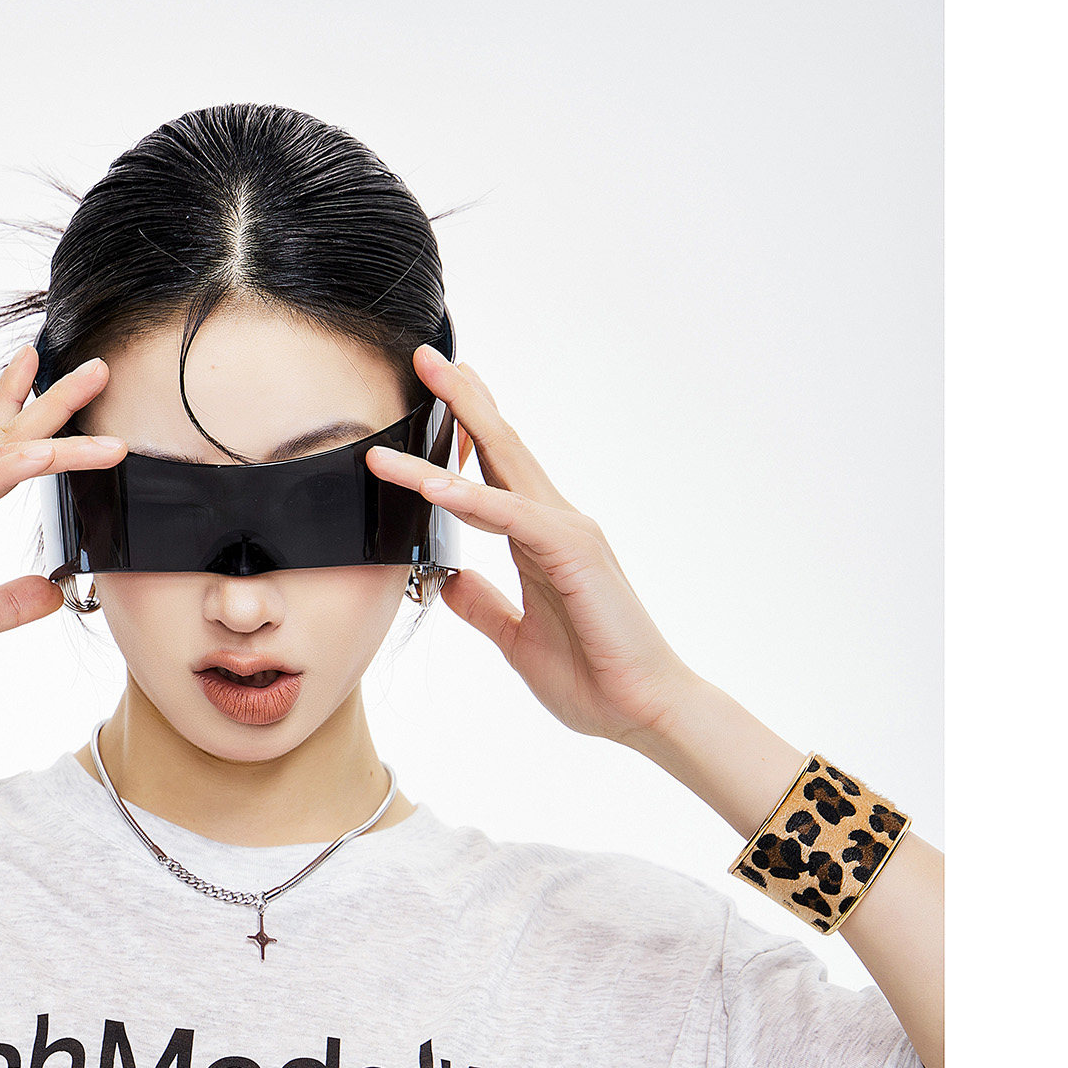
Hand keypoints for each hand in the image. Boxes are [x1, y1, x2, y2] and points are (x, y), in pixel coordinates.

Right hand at [0, 348, 124, 724]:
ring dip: (49, 425)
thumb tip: (53, 592)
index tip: (55, 384)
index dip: (23, 420)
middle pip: (1, 443)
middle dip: (48, 402)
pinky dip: (12, 467)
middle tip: (95, 368)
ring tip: (91, 388)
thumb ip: (5, 606)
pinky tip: (47, 451)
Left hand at [367, 345, 699, 747]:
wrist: (643, 710)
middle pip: (502, 448)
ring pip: (502, 470)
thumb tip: (448, 584)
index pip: (496, 474)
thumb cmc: (594, 677)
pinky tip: (433, 483)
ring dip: (461, 426)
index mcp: (542, 541)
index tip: (433, 392)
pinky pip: (513, 519)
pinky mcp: (574, 556)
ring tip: (425, 384)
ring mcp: (568, 534)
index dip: (465, 431)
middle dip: (463, 400)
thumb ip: (484, 607)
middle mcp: (556, 524)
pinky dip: (472, 498)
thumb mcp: (516, 639)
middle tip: (424, 356)